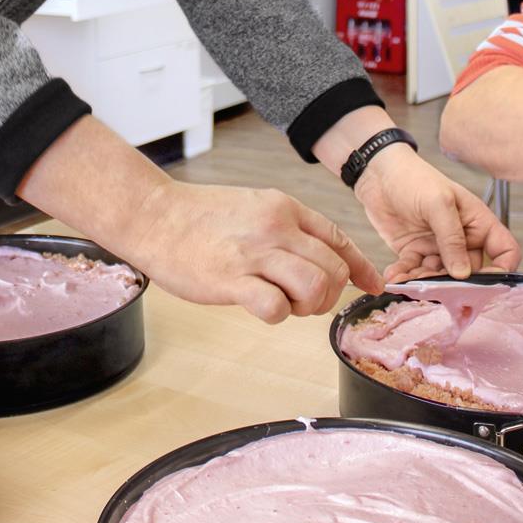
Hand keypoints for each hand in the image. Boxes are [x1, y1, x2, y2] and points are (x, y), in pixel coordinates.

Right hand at [129, 180, 382, 323]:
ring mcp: (254, 253)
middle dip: (329, 294)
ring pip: (315, 287)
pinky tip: (259, 307)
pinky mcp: (231, 280)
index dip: (360, 267)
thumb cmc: (198, 217)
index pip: (338, 239)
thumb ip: (285, 230)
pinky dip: (276, 315)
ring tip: (285, 305)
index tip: (370, 285)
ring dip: (308, 307)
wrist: (152, 215)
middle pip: (333, 269)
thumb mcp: (252, 207)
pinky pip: (276, 307)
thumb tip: (317, 260)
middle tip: (305, 301)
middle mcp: (276, 227)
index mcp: (284, 208)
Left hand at [351, 145, 520, 281]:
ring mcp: (438, 247)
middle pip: (470, 272)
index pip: (504, 251)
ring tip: (408, 279)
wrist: (378, 174)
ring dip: (425, 282)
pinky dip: (405, 276)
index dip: (502, 270)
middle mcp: (461, 238)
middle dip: (454, 283)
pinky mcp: (415, 251)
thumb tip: (463, 273)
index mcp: (477, 222)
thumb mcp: (438, 204)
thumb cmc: (413, 177)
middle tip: (436, 286)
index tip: (485, 284)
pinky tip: (394, 276)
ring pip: (440, 277)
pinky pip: (414, 271)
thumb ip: (452, 239)